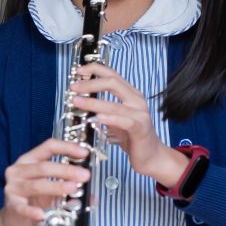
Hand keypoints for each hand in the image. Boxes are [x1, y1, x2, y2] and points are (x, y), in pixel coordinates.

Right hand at [0, 137, 89, 225]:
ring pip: (36, 186)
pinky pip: (23, 208)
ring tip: (73, 189)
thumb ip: (67, 186)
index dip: (67, 147)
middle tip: (85, 175)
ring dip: (56, 187)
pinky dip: (32, 211)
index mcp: (29, 160)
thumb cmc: (33, 200)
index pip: (48, 147)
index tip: (84, 153)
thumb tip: (91, 194)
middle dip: (66, 170)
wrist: (13, 220)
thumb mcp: (50, 189)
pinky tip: (42, 214)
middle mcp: (19, 171)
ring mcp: (13, 188)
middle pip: (43, 167)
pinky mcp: (12, 205)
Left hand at [72, 62, 188, 187]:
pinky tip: (98, 118)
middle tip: (73, 87)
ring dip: (93, 102)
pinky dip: (110, 119)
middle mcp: (136, 100)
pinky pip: (125, 121)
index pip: (112, 75)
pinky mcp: (141, 128)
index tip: (78, 71)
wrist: (151, 156)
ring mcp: (140, 114)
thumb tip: (80, 100)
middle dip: (90, 83)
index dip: (95, 69)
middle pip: (113, 83)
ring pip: (114, 104)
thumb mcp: (115, 118)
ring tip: (77, 101)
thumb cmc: (132, 137)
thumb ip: (103, 108)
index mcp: (130, 94)